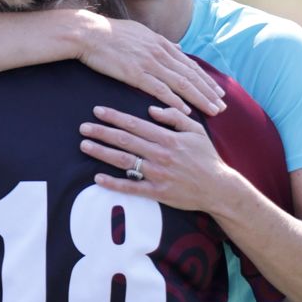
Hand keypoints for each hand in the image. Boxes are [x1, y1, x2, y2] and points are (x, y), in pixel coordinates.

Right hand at [78, 17, 224, 115]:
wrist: (89, 33)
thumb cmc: (111, 35)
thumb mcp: (141, 33)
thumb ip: (160, 43)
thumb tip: (176, 48)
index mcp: (161, 43)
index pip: (189, 64)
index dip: (205, 79)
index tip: (217, 91)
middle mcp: (160, 52)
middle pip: (191, 75)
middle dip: (209, 92)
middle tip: (223, 106)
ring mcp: (149, 63)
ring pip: (181, 83)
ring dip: (199, 98)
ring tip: (213, 111)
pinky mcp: (136, 73)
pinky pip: (160, 90)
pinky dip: (175, 101)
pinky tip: (186, 111)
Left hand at [81, 103, 231, 211]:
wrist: (218, 187)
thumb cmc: (206, 157)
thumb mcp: (195, 130)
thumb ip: (174, 117)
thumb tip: (151, 109)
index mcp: (168, 138)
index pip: (135, 124)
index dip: (115, 117)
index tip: (98, 111)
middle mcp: (160, 154)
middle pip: (125, 140)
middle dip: (102, 132)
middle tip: (83, 127)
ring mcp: (157, 174)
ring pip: (124, 161)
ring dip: (102, 153)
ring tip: (85, 146)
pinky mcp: (157, 192)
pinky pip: (131, 188)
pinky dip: (114, 183)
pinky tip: (98, 178)